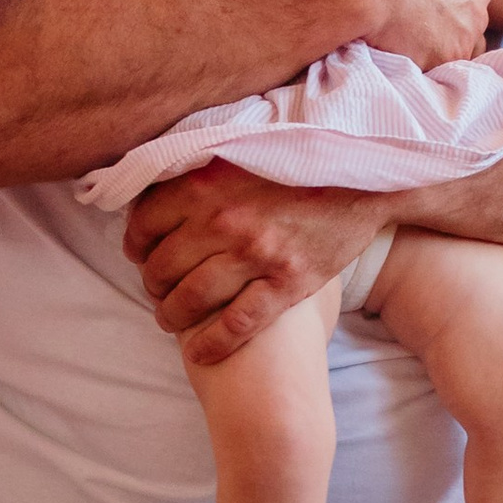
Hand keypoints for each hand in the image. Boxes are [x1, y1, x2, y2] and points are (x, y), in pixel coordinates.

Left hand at [124, 165, 388, 368]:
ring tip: (167, 320)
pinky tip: (198, 353)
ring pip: (191, 298)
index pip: (145, 223)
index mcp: (207, 182)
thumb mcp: (242, 149)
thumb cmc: (301, 160)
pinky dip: (211, 344)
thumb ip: (199, 167)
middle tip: (155, 290)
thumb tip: (157, 184)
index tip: (139, 253)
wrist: (367, 178)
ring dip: (171, 316)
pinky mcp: (287, 283)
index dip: (136, 243)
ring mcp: (256, 254)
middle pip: (162, 265)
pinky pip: (236, 325)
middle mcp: (224, 220)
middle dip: (151, 284)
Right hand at [315, 0, 496, 67]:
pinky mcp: (450, 53)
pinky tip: (397, 50)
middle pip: (470, 10)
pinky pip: (439, 64)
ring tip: (401, 36)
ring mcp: (469, 22)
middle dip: (446, 15)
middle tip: (409, 16)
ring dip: (435, 41)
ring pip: (459, 40)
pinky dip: (421, 61)